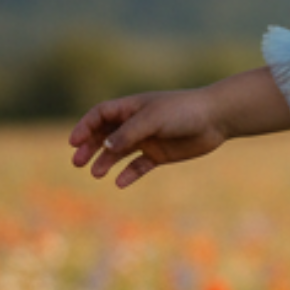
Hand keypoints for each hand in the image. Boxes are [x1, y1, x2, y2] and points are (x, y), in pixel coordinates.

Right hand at [68, 89, 227, 188]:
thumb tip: (106, 146)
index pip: (100, 115)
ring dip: (106, 161)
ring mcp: (148, 139)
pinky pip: (139, 165)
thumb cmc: (182, 111)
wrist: (215, 119)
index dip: (85, 127)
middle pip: (105, 135)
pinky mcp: (160, 154)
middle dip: (90, 147)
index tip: (74, 142)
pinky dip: (129, 174)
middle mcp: (136, 123)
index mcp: (131, 107)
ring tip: (96, 173)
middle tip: (78, 162)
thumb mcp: (152, 119)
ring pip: (119, 152)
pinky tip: (120, 182)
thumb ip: (129, 133)